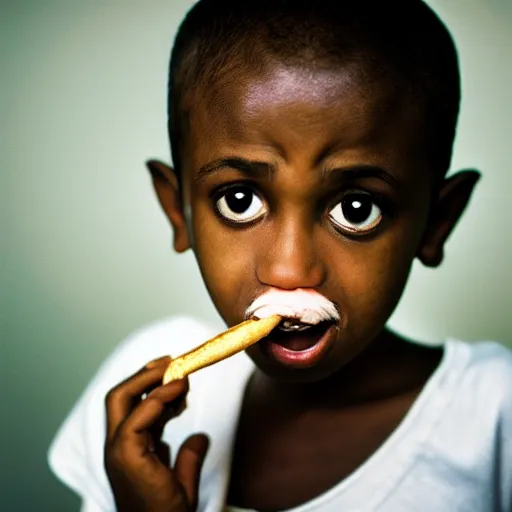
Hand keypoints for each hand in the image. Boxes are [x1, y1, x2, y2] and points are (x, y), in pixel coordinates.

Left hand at [104, 356, 208, 511]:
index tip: (184, 378)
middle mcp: (117, 449)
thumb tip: (199, 436)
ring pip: (126, 404)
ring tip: (175, 373)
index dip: (162, 390)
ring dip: (149, 384)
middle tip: (169, 362)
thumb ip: (190, 460)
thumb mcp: (184, 493)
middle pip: (119, 398)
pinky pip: (138, 417)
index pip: (139, 411)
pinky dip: (155, 403)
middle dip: (143, 376)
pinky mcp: (130, 452)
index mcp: (127, 457)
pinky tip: (176, 400)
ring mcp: (121, 449)